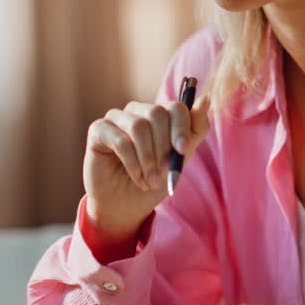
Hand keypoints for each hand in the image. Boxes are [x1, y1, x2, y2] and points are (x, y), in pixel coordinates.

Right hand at [82, 94, 210, 243]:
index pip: (175, 107)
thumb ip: (194, 130)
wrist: (127, 206)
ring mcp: (116, 118)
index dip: (181, 128)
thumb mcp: (180, 158)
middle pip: (156, 113)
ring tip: (150, 180)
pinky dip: (132, 163)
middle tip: (164, 172)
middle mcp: (137, 111)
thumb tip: (206, 98)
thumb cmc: (154, 181)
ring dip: (148, 159)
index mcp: (159, 115)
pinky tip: (136, 177)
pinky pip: (119, 140)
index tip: (182, 150)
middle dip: (163, 147)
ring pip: (138, 127)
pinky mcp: (98, 129)